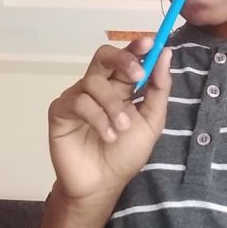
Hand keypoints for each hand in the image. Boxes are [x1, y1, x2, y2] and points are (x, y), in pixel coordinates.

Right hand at [47, 38, 171, 200]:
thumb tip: (166, 54)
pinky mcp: (60, 111)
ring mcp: (77, 97)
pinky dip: (97, 118)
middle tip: (137, 76)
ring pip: (93, 81)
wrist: (103, 184)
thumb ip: (159, 89)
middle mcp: (98, 87)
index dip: (136, 47)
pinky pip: (78, 102)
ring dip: (112, 105)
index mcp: (120, 86)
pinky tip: (107, 135)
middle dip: (122, 60)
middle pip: (104, 56)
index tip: (150, 42)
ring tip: (122, 128)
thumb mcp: (151, 122)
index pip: (126, 57)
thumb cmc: (126, 154)